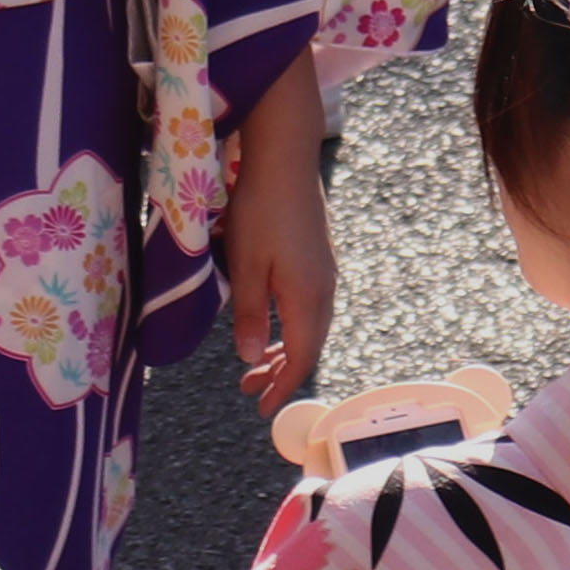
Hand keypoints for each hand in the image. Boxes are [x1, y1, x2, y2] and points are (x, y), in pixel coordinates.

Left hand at [224, 54, 336, 418]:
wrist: (285, 159)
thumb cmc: (259, 211)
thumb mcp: (245, 268)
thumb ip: (248, 315)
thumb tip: (249, 359)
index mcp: (307, 298)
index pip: (299, 357)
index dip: (281, 387)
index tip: (262, 410)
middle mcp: (324, 290)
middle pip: (307, 346)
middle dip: (279, 374)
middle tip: (248, 392)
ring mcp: (324, 272)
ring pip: (308, 326)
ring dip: (282, 349)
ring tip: (255, 366)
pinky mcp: (318, 258)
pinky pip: (308, 307)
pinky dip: (289, 327)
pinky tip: (270, 324)